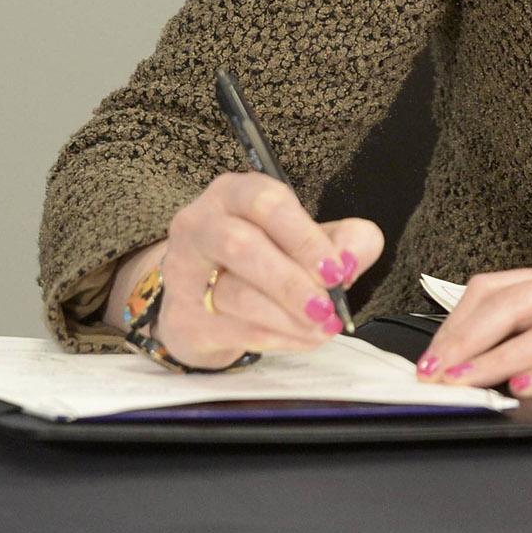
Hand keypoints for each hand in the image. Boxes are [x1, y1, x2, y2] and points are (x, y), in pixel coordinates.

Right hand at [116, 174, 384, 369]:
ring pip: (234, 293)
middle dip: (292, 281)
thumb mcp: (311, 239)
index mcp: (235, 193)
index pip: (267, 202)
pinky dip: (276, 337)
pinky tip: (303, 339)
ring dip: (287, 316)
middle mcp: (199, 224)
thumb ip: (345, 240)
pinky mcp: (181, 316)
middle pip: (240, 246)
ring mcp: (182, 271)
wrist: (207, 300)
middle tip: (328, 307)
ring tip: (323, 327)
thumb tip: (350, 259)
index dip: (304, 237)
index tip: (336, 270)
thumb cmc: (268, 257)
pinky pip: (230, 328)